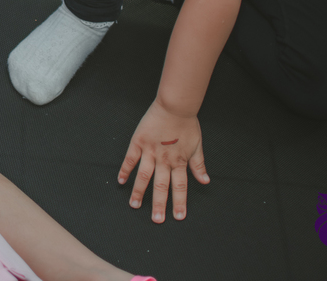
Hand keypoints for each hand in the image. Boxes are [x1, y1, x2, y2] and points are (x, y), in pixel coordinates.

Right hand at [118, 99, 208, 222]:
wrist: (175, 105)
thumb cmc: (187, 123)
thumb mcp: (197, 145)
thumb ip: (199, 164)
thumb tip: (205, 181)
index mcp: (179, 161)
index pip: (180, 186)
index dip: (179, 202)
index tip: (178, 217)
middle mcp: (165, 159)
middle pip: (161, 186)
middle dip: (159, 204)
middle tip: (156, 220)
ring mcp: (151, 151)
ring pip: (144, 176)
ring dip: (139, 192)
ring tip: (134, 205)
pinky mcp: (139, 142)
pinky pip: (131, 159)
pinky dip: (125, 170)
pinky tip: (121, 181)